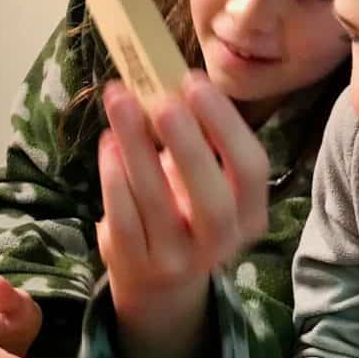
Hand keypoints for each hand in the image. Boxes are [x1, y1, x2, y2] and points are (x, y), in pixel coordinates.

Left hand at [96, 71, 269, 328]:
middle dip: (188, 142)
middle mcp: (220, 242)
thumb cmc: (185, 210)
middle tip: (162, 99)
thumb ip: (197, 140)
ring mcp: (178, 259)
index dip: (224, 124)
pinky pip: (123, 217)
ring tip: (120, 102)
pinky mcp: (136, 263)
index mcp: (249, 214)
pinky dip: (113, 176)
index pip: (250, 168)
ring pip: (157, 202)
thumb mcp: (204, 180)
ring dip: (136, 146)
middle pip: (212, 196)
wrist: (160, 280)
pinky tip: (108, 143)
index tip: (194, 83)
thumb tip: (167, 77)